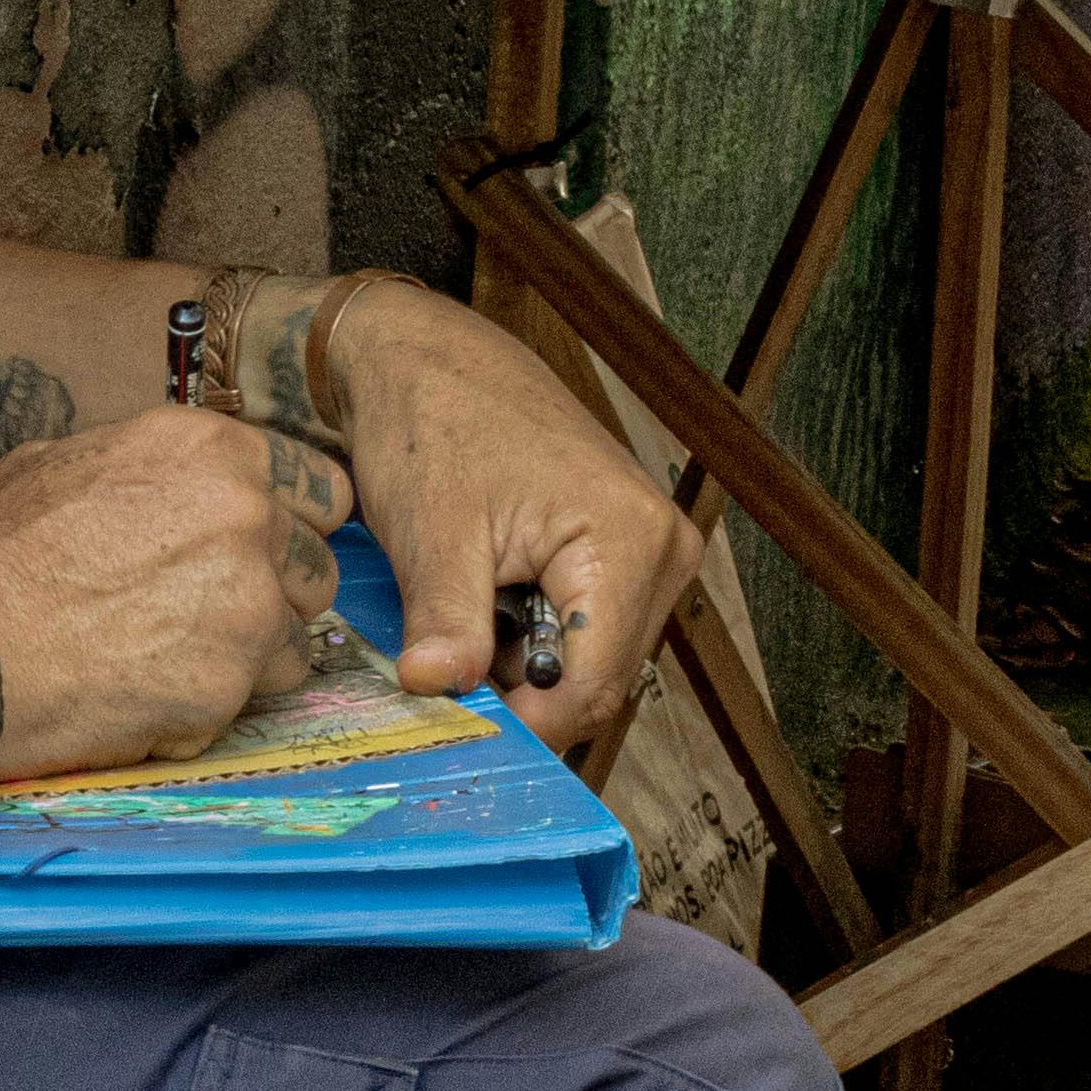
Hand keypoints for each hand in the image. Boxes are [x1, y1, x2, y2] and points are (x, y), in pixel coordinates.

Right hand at [0, 412, 349, 779]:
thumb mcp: (58, 466)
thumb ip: (146, 468)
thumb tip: (171, 478)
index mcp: (208, 448)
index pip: (319, 488)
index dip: (288, 526)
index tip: (253, 553)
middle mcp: (245, 512)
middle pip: (315, 566)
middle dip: (273, 594)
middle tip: (201, 616)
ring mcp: (246, 600)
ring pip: (297, 639)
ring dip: (248, 657)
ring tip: (164, 659)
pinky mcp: (232, 680)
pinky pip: (251, 699)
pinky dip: (208, 705)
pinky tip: (141, 693)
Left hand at [326, 278, 702, 755]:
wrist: (426, 362)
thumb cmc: (432, 426)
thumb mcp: (433, 534)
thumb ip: (446, 622)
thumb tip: (438, 691)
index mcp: (631, 540)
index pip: (593, 684)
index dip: (525, 722)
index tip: (457, 727)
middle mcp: (665, 549)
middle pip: (599, 682)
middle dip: (523, 691)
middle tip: (446, 665)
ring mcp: (654, 551)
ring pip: (593, 663)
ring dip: (525, 664)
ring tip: (466, 613)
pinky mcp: (630, 553)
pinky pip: (589, 632)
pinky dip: (533, 638)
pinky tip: (490, 600)